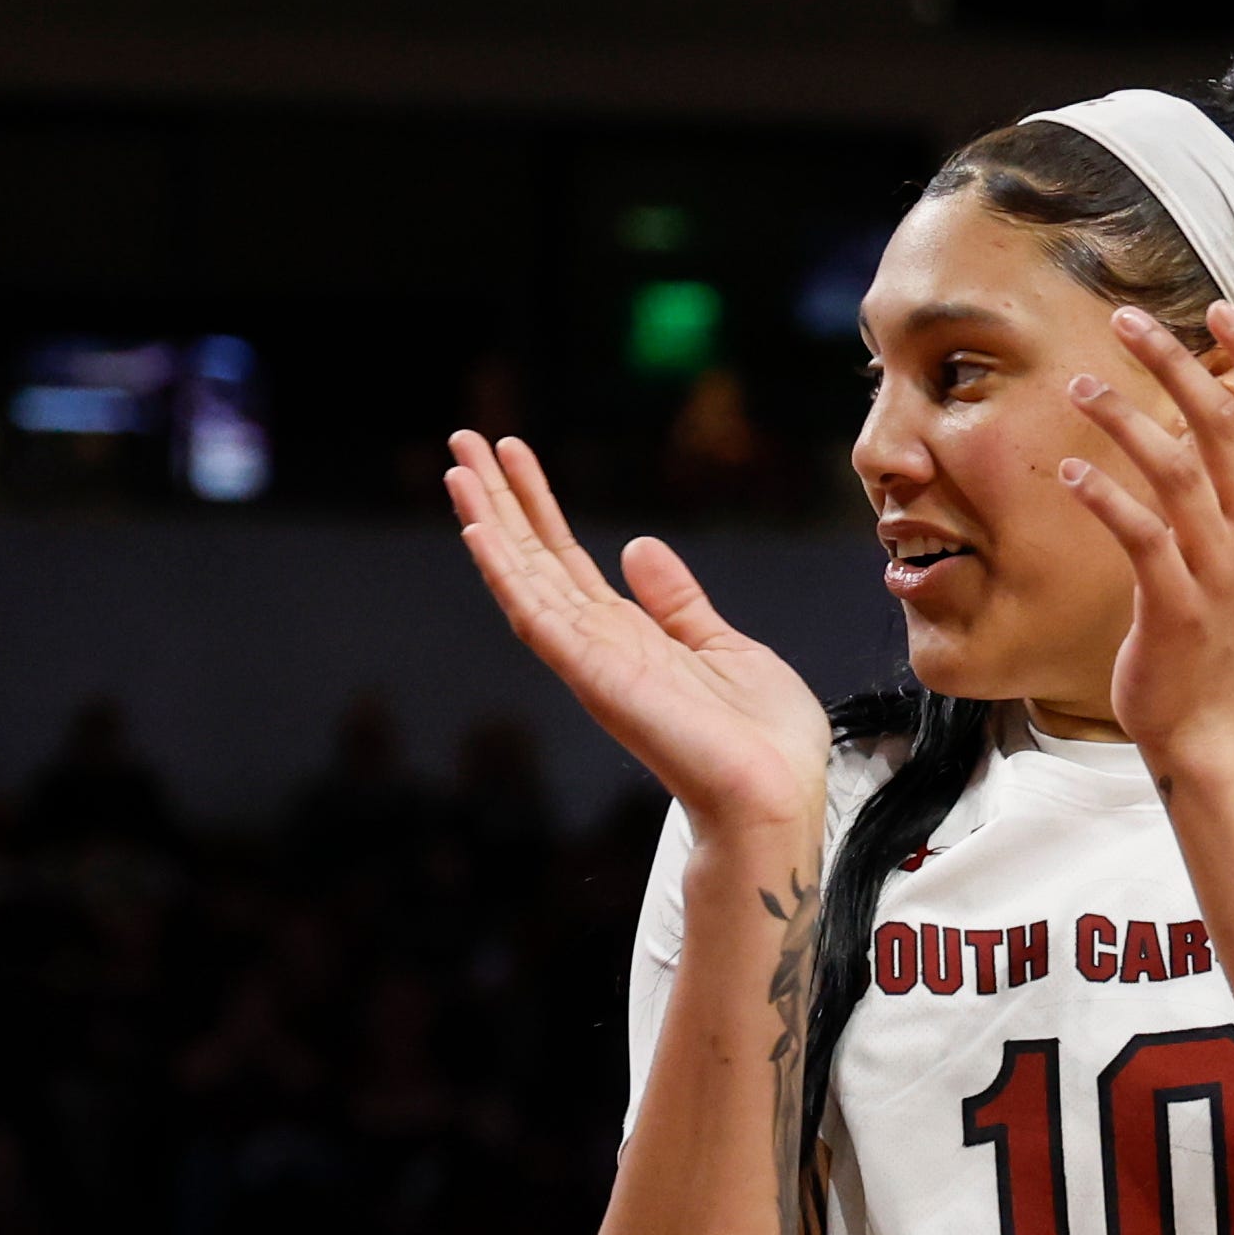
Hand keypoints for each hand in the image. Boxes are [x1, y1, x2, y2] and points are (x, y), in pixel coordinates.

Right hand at [446, 432, 830, 840]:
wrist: (775, 796)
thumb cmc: (763, 741)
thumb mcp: (726, 647)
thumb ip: (678, 601)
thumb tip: (638, 546)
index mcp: (631, 638)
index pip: (567, 560)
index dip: (538, 506)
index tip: (512, 455)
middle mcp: (599, 646)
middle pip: (534, 559)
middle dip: (498, 499)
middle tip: (463, 439)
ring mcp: (590, 661)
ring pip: (524, 577)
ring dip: (487, 520)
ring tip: (458, 464)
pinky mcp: (593, 675)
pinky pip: (536, 616)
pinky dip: (504, 572)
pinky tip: (477, 529)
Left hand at [1055, 301, 1233, 763]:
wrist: (1208, 721)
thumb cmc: (1207, 624)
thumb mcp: (1230, 546)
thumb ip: (1224, 480)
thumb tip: (1210, 404)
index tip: (1220, 307)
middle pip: (1228, 424)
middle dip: (1177, 364)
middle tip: (1124, 319)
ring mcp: (1217, 569)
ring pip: (1182, 473)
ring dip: (1126, 421)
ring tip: (1079, 386)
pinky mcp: (1175, 606)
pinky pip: (1142, 539)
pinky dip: (1105, 499)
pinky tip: (1069, 472)